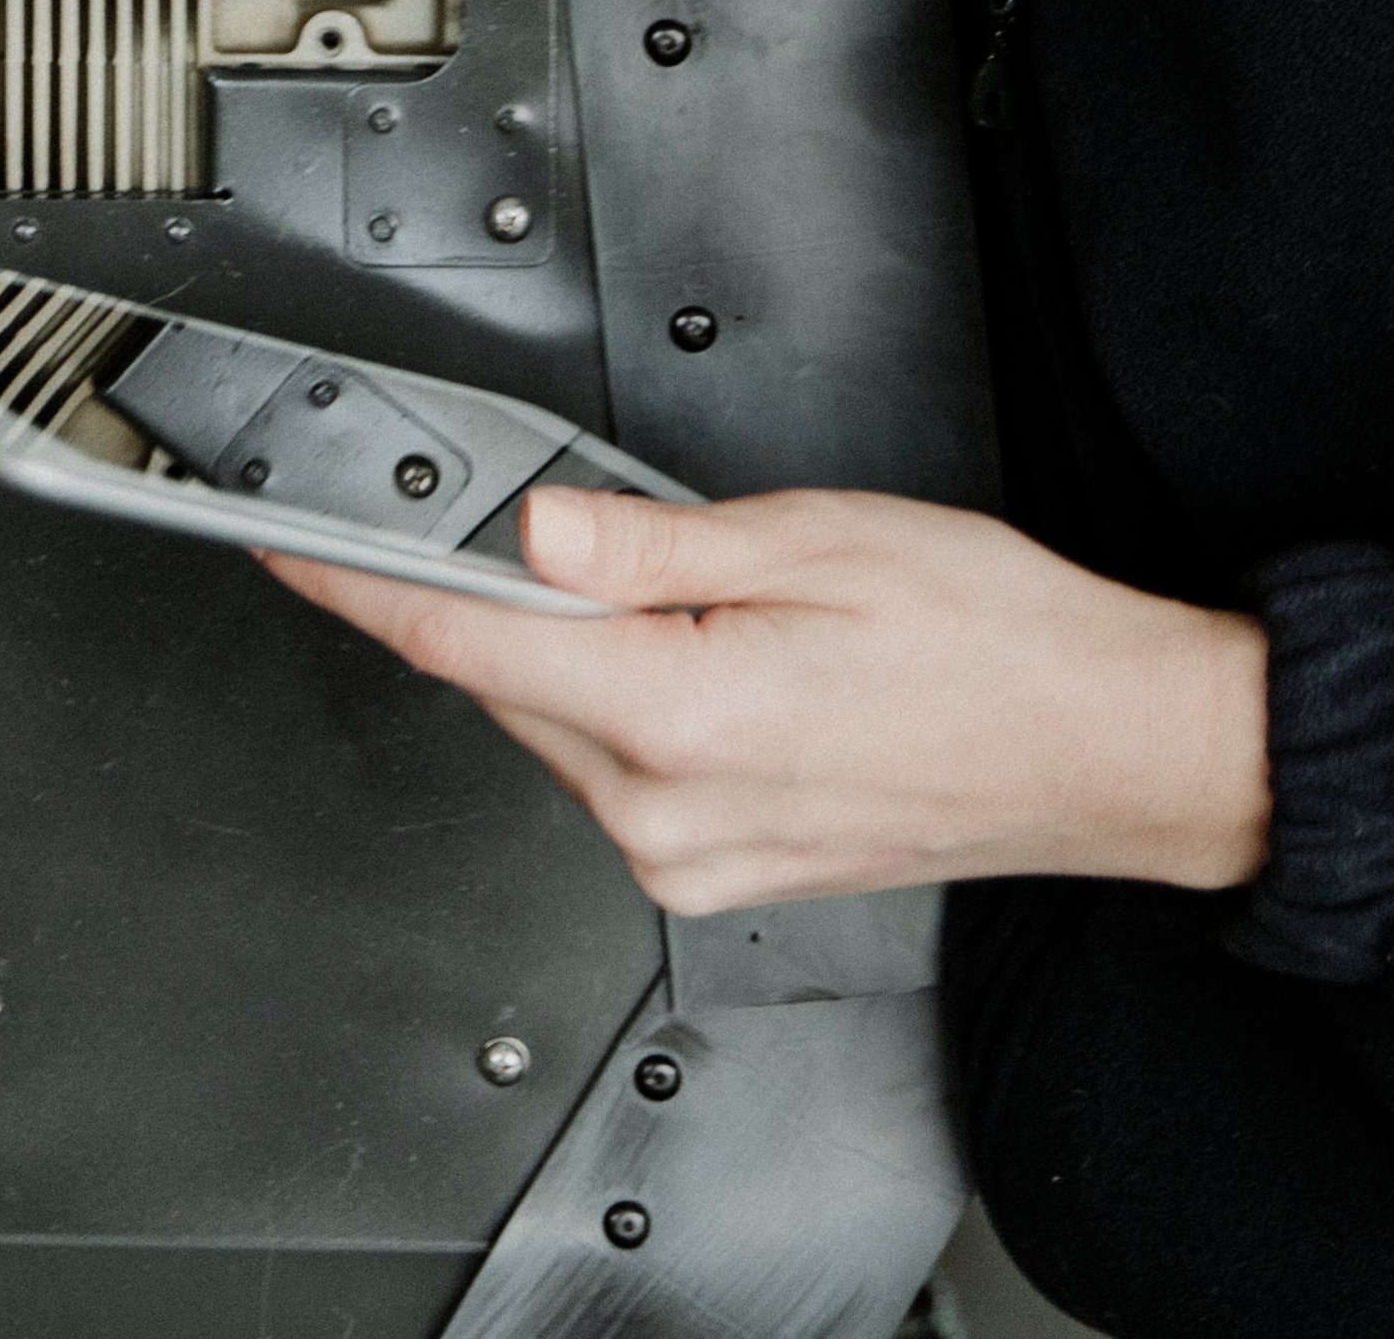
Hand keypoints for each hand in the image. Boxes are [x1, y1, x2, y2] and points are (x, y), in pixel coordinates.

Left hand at [266, 486, 1272, 909]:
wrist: (1108, 748)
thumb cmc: (1000, 645)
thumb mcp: (819, 540)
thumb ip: (652, 542)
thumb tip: (533, 534)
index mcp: (681, 715)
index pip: (464, 641)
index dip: (358, 584)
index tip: (285, 544)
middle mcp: (667, 811)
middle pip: (508, 677)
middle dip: (512, 592)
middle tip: (580, 518)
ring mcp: (690, 858)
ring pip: (563, 723)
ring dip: (588, 651)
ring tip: (715, 596)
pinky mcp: (716, 875)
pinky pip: (620, 770)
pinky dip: (632, 703)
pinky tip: (720, 660)